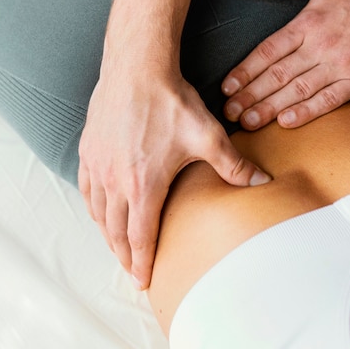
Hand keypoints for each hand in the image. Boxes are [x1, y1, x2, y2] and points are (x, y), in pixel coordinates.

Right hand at [78, 57, 269, 289]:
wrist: (138, 68)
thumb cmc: (170, 102)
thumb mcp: (208, 135)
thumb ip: (234, 165)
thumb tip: (263, 181)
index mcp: (144, 186)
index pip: (140, 237)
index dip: (142, 262)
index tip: (143, 280)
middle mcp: (115, 182)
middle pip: (115, 231)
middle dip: (124, 255)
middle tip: (131, 270)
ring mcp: (98, 165)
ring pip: (98, 213)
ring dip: (107, 234)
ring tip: (116, 246)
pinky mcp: (89, 149)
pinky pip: (86, 188)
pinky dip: (93, 207)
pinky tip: (98, 209)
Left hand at [222, 0, 349, 129]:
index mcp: (308, 23)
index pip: (268, 50)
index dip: (245, 70)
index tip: (226, 87)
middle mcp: (321, 46)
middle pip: (277, 74)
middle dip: (250, 95)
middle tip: (228, 113)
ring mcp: (340, 65)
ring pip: (298, 90)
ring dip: (270, 108)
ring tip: (248, 122)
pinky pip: (329, 100)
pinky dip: (307, 112)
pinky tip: (285, 123)